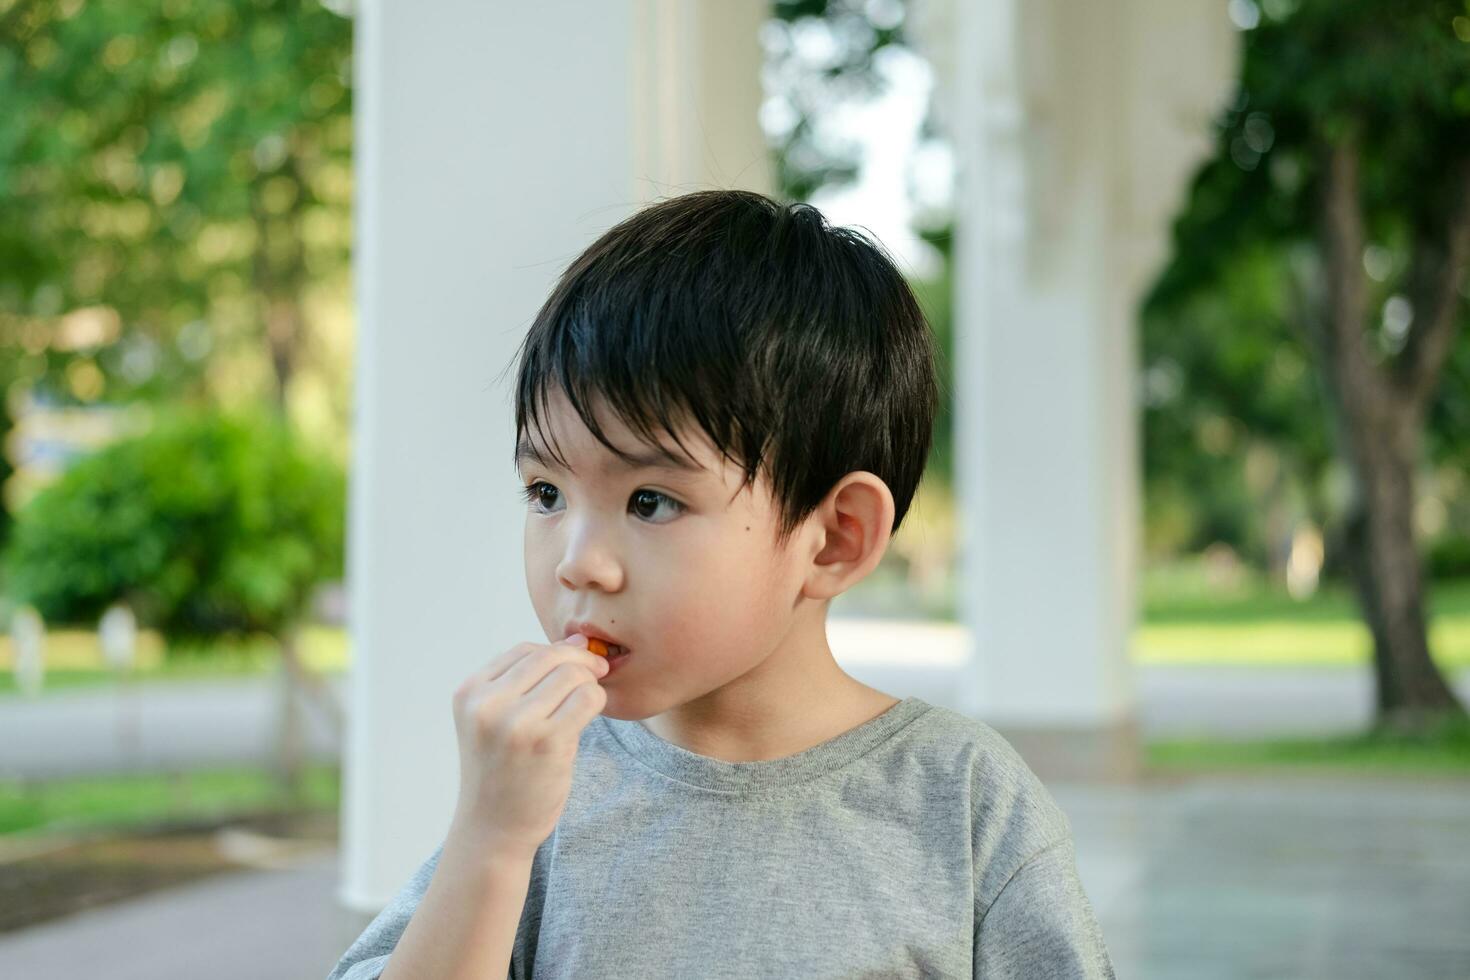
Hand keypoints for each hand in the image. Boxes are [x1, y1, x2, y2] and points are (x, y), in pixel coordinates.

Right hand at [447, 634, 609, 860]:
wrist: (492, 830)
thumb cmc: (500, 772)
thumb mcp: (492, 720)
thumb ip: (525, 682)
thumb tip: (579, 641)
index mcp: (470, 693)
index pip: (524, 650)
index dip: (557, 652)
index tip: (575, 667)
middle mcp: (488, 704)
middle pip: (550, 656)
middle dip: (580, 661)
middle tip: (596, 674)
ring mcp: (516, 723)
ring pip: (572, 675)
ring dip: (589, 684)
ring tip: (585, 704)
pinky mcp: (547, 742)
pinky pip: (587, 700)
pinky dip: (596, 702)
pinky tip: (589, 717)